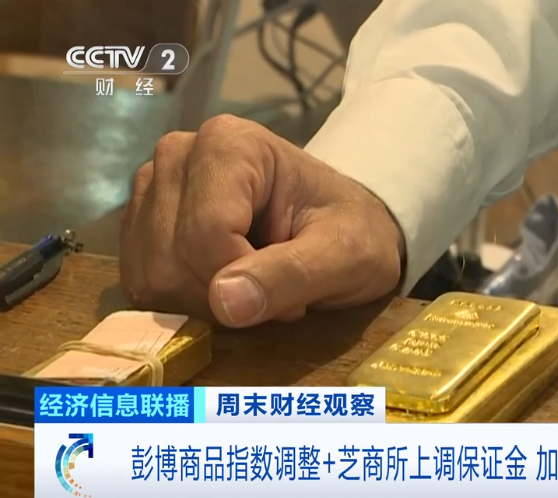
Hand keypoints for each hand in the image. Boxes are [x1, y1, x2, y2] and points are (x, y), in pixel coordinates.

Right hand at [120, 115, 403, 326]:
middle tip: (278, 293)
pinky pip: (142, 285)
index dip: (245, 281)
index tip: (293, 295)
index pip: (205, 233)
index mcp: (230, 144)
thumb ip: (293, 275)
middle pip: (172, 257)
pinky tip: (228, 288)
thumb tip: (225, 303)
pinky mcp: (141, 225)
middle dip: (225, 295)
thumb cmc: (352, 232)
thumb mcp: (346, 256)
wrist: (344, 227)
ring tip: (257, 286)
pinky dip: (186, 303)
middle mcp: (178, 155)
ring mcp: (153, 188)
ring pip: (152, 276)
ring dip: (206, 303)